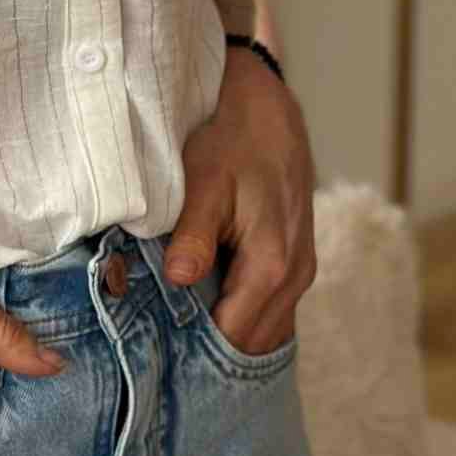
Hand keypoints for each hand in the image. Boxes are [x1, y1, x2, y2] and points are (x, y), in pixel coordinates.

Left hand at [163, 47, 317, 354]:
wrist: (268, 109)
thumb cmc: (232, 140)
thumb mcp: (204, 181)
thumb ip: (194, 234)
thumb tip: (180, 280)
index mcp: (272, 265)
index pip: (233, 337)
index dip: (195, 347)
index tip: (155, 343)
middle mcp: (296, 277)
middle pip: (251, 342)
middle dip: (209, 345)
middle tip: (161, 336)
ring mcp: (300, 270)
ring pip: (264, 327)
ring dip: (227, 328)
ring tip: (180, 319)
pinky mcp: (295, 259)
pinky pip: (271, 306)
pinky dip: (242, 310)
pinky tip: (206, 296)